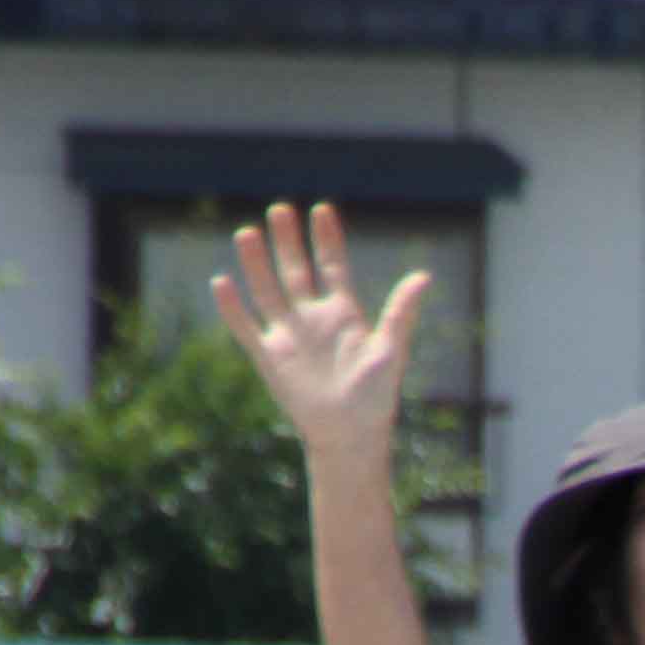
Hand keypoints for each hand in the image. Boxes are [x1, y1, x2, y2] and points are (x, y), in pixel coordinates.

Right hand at [213, 200, 427, 474]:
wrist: (350, 436)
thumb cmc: (376, 398)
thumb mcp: (390, 351)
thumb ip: (400, 312)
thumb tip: (423, 276)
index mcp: (344, 314)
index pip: (333, 266)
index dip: (327, 240)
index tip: (322, 210)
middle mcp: (313, 318)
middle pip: (295, 270)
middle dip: (288, 241)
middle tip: (279, 209)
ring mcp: (289, 335)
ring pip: (267, 290)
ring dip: (256, 263)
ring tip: (248, 232)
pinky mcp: (269, 356)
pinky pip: (245, 327)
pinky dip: (233, 308)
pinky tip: (221, 282)